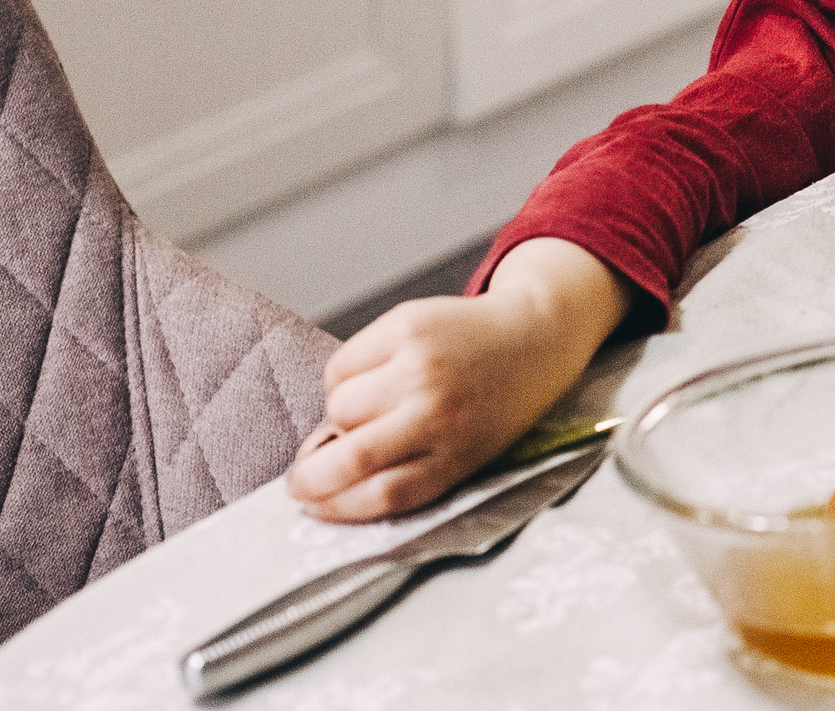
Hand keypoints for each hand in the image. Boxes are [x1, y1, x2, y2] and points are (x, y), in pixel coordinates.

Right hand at [286, 238, 629, 522]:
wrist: (535, 334)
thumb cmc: (493, 402)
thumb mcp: (464, 449)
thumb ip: (404, 465)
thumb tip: (317, 466)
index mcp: (459, 453)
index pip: (385, 494)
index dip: (337, 508)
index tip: (312, 509)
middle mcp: (440, 410)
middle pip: (352, 457)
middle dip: (310, 479)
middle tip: (299, 483)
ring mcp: (421, 365)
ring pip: (338, 408)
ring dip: (339, 418)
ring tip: (372, 407)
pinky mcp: (405, 325)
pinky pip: (342, 366)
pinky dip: (344, 379)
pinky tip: (375, 374)